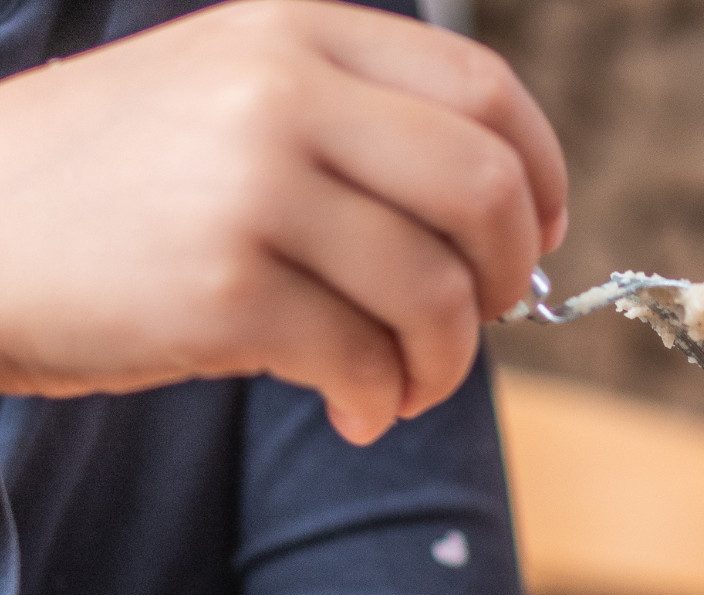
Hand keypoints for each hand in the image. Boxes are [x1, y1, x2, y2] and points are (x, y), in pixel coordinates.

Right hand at [0, 0, 565, 443]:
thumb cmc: (125, 187)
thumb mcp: (235, 103)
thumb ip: (358, 132)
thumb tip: (508, 221)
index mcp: (298, 34)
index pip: (486, 94)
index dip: (542, 180)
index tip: (539, 240)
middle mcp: (282, 92)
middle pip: (486, 191)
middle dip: (508, 280)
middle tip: (476, 324)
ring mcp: (251, 185)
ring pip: (437, 293)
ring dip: (444, 366)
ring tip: (403, 388)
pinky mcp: (225, 287)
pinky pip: (366, 361)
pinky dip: (380, 402)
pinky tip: (353, 411)